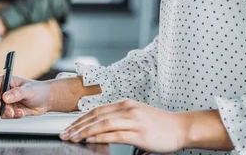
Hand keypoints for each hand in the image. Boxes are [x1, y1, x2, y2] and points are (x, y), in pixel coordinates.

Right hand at [0, 75, 52, 118]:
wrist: (46, 100)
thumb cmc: (38, 90)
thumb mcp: (29, 90)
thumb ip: (17, 93)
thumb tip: (5, 97)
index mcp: (4, 81)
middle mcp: (2, 91)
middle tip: (10, 111)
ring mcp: (4, 102)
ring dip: (5, 114)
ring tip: (18, 112)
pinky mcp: (8, 110)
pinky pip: (3, 116)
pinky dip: (11, 116)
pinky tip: (21, 112)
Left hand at [60, 99, 186, 153]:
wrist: (181, 127)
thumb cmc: (160, 124)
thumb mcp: (138, 115)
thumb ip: (121, 118)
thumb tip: (103, 128)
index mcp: (125, 104)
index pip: (97, 110)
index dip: (81, 118)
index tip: (69, 126)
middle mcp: (127, 109)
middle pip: (96, 116)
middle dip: (78, 125)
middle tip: (64, 133)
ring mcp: (133, 120)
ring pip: (103, 124)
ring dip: (85, 131)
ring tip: (73, 138)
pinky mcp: (139, 133)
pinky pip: (115, 134)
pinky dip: (100, 137)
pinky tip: (90, 141)